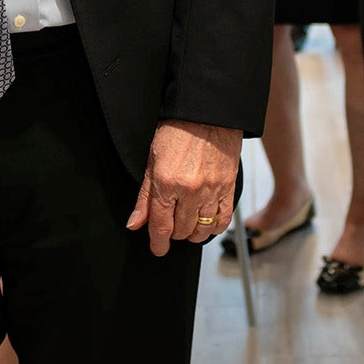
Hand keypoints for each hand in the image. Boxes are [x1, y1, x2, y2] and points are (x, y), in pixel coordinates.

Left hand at [124, 119, 242, 255]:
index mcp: (167, 183)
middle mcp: (190, 191)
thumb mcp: (152, 161)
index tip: (157, 249)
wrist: (208, 113)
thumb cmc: (177, 131)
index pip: (160, 226)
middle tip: (170, 227)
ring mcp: (212, 190)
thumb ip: (144, 197)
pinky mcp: (229, 187)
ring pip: (202, 229)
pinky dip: (215, 227)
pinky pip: (223, 219)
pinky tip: (208, 225)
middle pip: (181, 230)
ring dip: (193, 234)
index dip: (157, 243)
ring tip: (188, 228)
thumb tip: (135, 223)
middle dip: (174, 234)